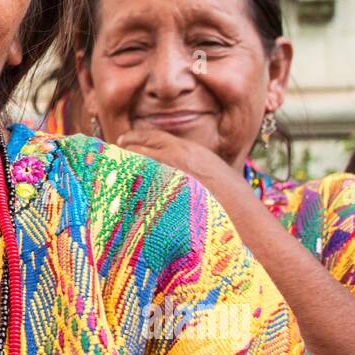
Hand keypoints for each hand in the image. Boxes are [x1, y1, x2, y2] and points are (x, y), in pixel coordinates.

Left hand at [114, 125, 237, 194]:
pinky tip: (124, 194)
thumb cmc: (231, 196)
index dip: (134, 137)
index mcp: (186, 148)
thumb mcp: (209, 166)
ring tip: (114, 174)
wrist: (242, 218)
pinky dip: (130, 190)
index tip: (123, 140)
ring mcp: (165, 179)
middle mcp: (173, 159)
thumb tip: (166, 162)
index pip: (150, 136)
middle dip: (124, 153)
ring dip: (124, 170)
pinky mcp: (161, 199)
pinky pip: (137, 190)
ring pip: (133, 168)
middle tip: (113, 158)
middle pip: (135, 149)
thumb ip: (186, 160)